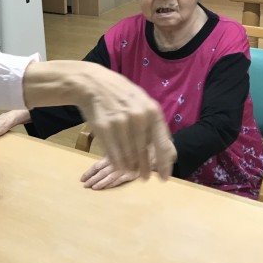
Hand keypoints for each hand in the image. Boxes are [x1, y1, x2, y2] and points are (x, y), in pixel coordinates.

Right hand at [22, 61, 175, 180]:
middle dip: (144, 169)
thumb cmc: (121, 95)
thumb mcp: (143, 103)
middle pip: (143, 154)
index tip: (164, 179)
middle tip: (144, 177)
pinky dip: (117, 164)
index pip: (162, 145)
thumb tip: (169, 151)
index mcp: (152, 112)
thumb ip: (155, 125)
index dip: (163, 164)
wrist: (93, 84)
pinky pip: (113, 155)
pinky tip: (120, 166)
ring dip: (130, 168)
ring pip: (128, 156)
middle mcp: (138, 118)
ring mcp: (120, 123)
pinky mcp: (103, 129)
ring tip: (131, 171)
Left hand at [80, 157, 138, 189]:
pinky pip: (118, 181)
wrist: (148, 155)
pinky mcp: (130, 175)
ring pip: (108, 177)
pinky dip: (110, 184)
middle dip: (91, 179)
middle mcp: (115, 163)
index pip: (96, 166)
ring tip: (92, 188)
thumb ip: (109, 159)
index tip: (82, 178)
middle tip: (84, 185)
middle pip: (100, 172)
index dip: (88, 172)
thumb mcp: (118, 153)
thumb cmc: (131, 154)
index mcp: (111, 157)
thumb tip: (97, 168)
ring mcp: (122, 169)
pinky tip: (104, 188)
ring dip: (99, 183)